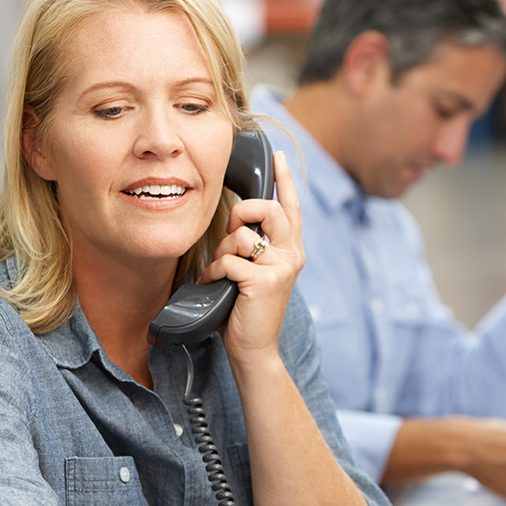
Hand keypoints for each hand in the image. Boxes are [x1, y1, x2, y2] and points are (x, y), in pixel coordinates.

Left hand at [197, 150, 303, 368]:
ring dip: (221, 252)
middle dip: (241, 213)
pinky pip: (228, 261)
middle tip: (230, 234)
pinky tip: (214, 285)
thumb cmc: (247, 309)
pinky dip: (213, 272)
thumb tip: (234, 225)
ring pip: (241, 236)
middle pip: (267, 209)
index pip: (291, 207)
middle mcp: (292, 255)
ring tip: (220, 272)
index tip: (278, 156)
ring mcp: (282, 268)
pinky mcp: (265, 281)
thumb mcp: (256, 272)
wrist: (254, 349)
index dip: (284, 180)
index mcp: (291, 250)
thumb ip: (254, 247)